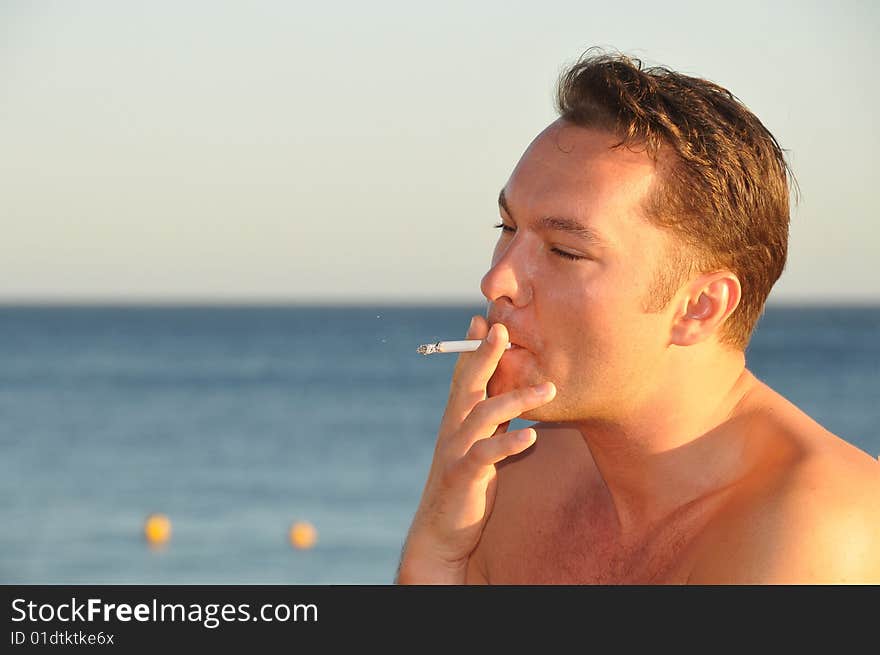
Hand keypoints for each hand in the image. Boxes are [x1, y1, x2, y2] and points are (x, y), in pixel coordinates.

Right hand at [397, 315, 556, 582]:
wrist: (441, 531)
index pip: (463, 376)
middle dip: (484, 354)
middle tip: (501, 328)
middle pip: (468, 383)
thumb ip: (492, 423)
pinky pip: (486, 454)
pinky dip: (508, 443)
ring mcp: (456, 450)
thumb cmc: (466, 485)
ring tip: (549, 390)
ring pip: (482, 414)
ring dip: (516, 398)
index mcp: (457, 419)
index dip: (472, 348)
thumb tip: (515, 398)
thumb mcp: (480, 447)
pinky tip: (531, 436)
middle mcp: (453, 428)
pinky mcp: (462, 475)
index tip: (482, 319)